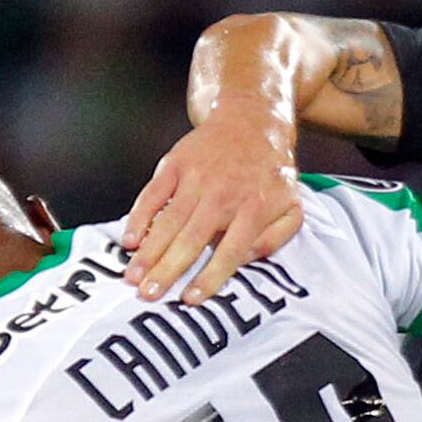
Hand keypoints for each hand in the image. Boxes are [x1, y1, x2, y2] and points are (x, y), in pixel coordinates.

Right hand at [125, 113, 305, 302]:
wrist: (251, 123)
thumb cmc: (270, 174)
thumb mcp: (291, 207)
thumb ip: (276, 238)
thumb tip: (248, 260)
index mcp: (252, 210)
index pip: (229, 251)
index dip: (209, 277)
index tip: (190, 298)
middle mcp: (221, 195)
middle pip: (191, 240)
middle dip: (168, 270)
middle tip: (149, 295)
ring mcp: (195, 179)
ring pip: (168, 221)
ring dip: (148, 251)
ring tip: (134, 277)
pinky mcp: (175, 165)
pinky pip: (153, 194)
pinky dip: (139, 217)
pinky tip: (130, 240)